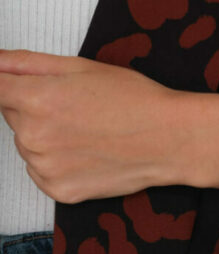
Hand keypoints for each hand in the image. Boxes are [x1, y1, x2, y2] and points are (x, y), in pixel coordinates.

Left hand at [0, 49, 188, 203]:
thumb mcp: (80, 67)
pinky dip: (58, 162)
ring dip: (46, 136)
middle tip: (76, 105)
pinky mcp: (58, 190)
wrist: (169, 139)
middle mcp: (32, 137)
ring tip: (87, 130)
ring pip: (27, 144)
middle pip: (12, 115)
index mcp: (35, 99)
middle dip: (33, 106)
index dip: (10, 84)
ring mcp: (44, 167)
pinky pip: (42, 171)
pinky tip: (87, 152)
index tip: (27, 89)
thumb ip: (26, 63)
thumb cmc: (133, 99)